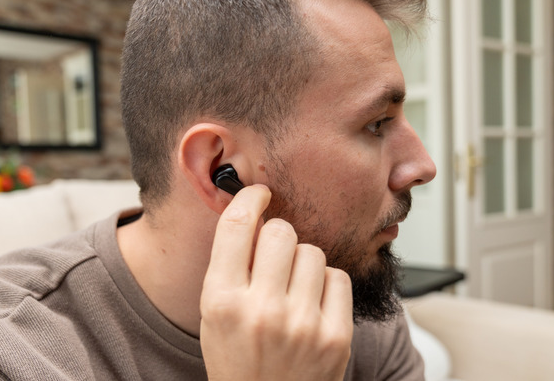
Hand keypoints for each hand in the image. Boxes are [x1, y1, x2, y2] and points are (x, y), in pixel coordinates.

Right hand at [200, 185, 352, 380]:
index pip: (236, 226)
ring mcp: (302, 323)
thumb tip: (255, 210)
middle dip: (277, 237)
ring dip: (303, 263)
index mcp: (222, 301)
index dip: (249, 198)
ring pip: (312, 251)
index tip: (258, 194)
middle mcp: (261, 310)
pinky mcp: (335, 335)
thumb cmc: (238, 359)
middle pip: (280, 231)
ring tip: (293, 290)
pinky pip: (338, 277)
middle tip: (274, 257)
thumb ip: (230, 265)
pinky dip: (326, 285)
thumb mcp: (215, 314)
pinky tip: (313, 304)